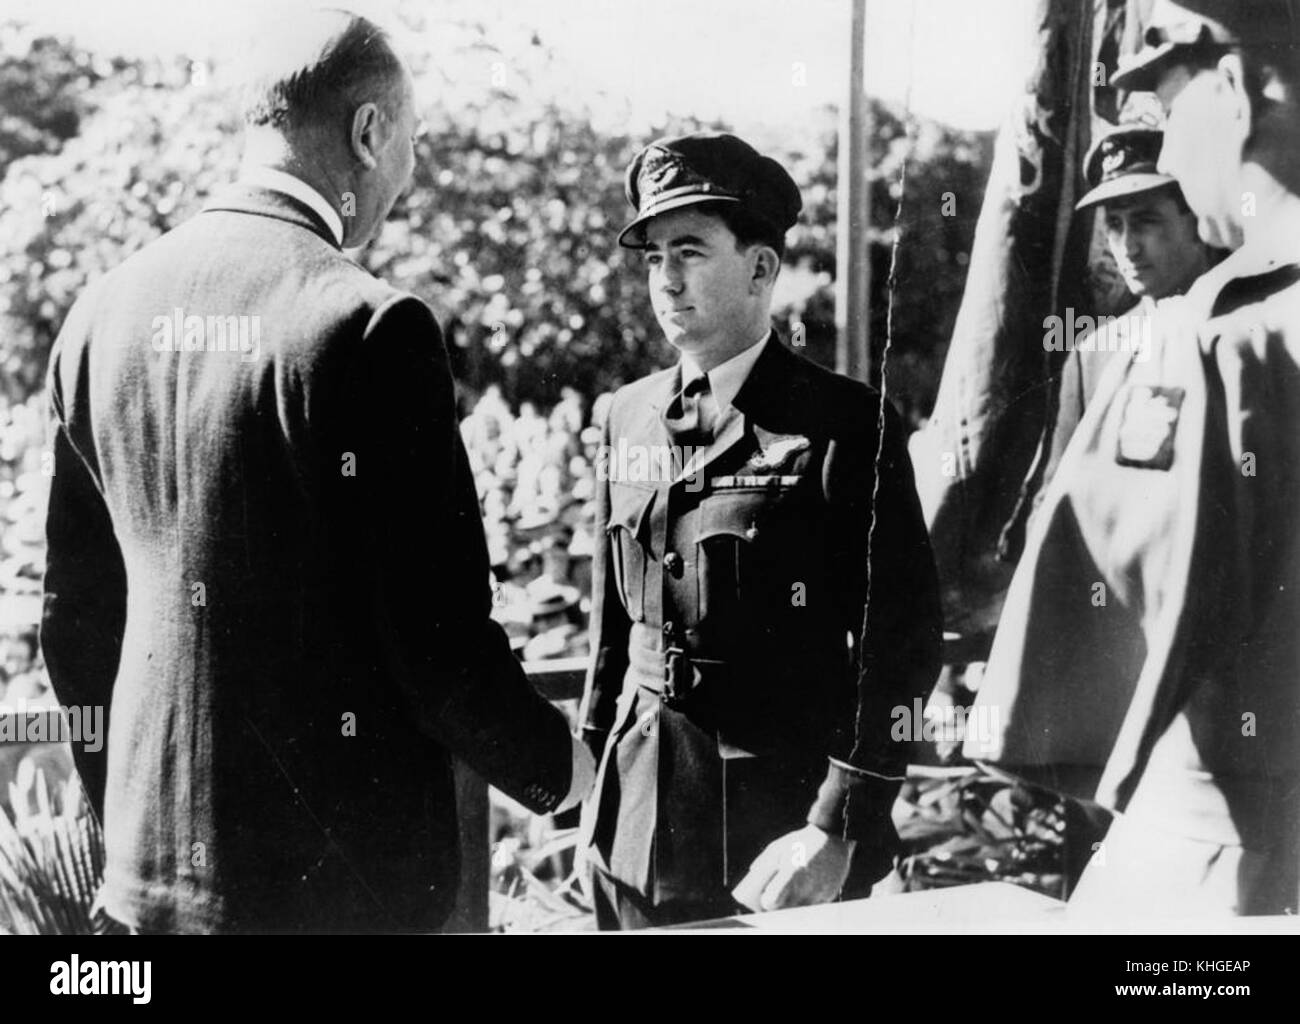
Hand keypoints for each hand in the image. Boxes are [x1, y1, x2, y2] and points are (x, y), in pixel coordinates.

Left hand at [731, 824, 854, 912]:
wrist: (834, 836)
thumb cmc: (801, 841)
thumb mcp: (779, 846)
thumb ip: (764, 862)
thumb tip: (753, 877)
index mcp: (791, 873)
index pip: (772, 902)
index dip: (767, 902)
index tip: (765, 898)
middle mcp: (806, 886)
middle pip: (785, 909)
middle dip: (779, 906)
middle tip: (774, 900)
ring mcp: (819, 893)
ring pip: (800, 910)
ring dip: (793, 905)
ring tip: (787, 897)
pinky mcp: (830, 895)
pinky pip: (813, 905)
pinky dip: (807, 901)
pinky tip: (804, 891)